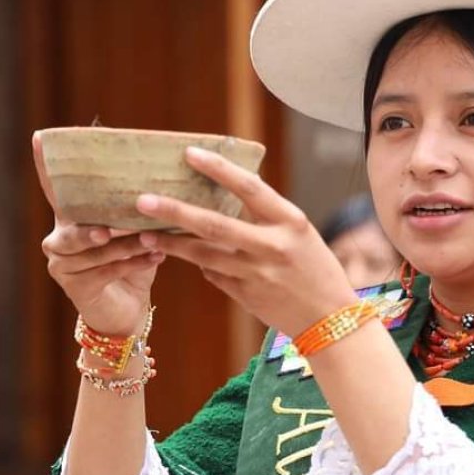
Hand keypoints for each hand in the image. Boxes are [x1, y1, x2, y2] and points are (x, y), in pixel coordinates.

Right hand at [33, 133, 164, 334]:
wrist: (128, 309)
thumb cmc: (132, 262)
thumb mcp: (134, 232)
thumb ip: (135, 209)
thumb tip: (159, 180)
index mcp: (70, 218)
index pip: (56, 188)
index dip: (46, 165)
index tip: (39, 138)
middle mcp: (59, 238)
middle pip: (74, 225)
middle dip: (97, 223)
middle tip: (115, 224)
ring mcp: (62, 264)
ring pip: (94, 250)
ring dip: (126, 244)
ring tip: (152, 239)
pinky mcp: (75, 287)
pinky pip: (106, 271)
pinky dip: (133, 264)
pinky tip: (157, 257)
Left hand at [137, 146, 356, 336]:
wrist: (330, 320)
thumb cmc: (316, 268)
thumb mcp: (299, 233)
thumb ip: (266, 216)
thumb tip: (226, 196)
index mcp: (291, 222)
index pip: (249, 187)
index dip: (218, 168)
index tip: (190, 154)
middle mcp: (272, 246)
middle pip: (214, 224)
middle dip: (175, 211)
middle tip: (143, 200)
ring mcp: (256, 274)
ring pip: (203, 254)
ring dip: (172, 243)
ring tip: (145, 233)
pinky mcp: (245, 295)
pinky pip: (213, 274)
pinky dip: (200, 263)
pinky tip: (186, 255)